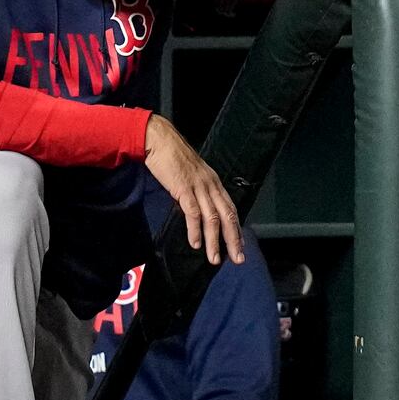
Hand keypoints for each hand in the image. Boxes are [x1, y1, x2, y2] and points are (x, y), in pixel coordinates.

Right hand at [143, 114, 243, 265]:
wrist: (160, 140)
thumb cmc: (173, 158)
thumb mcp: (191, 175)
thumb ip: (197, 191)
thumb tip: (198, 211)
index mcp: (214, 183)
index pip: (231, 209)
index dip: (236, 229)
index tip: (239, 247)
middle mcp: (211, 185)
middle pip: (227, 216)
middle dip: (233, 240)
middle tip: (238, 259)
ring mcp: (198, 187)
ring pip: (212, 218)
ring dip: (214, 241)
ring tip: (214, 258)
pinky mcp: (184, 188)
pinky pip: (193, 212)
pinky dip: (196, 230)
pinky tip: (195, 244)